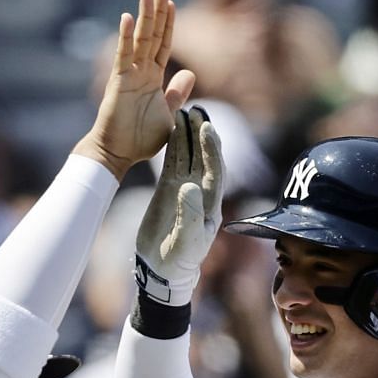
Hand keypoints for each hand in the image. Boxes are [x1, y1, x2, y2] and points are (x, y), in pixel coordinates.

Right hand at [74, 0, 195, 179]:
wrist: (119, 153)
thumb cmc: (141, 138)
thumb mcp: (168, 114)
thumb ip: (177, 93)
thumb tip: (190, 74)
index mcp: (154, 78)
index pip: (164, 44)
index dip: (168, 24)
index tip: (172, 3)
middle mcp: (142, 72)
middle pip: (152, 35)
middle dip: (157, 11)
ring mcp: (129, 74)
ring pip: (139, 40)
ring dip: (144, 16)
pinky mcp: (119, 81)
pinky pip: (123, 55)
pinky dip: (125, 37)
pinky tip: (127, 18)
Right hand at [136, 106, 224, 305]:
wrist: (162, 269)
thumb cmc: (178, 260)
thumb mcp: (185, 241)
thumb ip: (189, 215)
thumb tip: (189, 186)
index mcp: (210, 204)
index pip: (215, 171)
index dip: (212, 150)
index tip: (208, 129)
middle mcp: (201, 192)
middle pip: (203, 157)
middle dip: (201, 133)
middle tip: (197, 109)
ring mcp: (184, 189)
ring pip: (187, 156)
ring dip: (186, 134)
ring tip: (182, 111)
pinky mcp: (168, 189)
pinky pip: (172, 162)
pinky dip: (172, 145)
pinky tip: (170, 128)